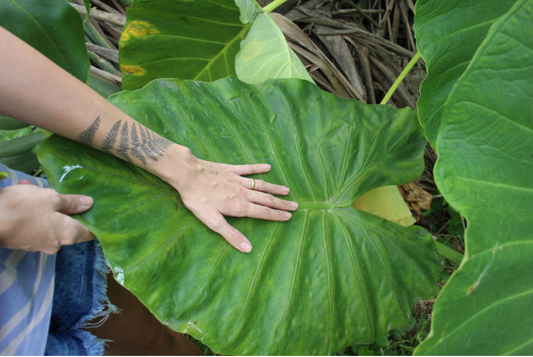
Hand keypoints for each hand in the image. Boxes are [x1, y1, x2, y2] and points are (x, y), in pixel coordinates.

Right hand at [0, 180, 94, 253]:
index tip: (94, 210)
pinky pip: (34, 225)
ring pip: (48, 223)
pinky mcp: (23, 242)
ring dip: (43, 206)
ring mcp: (38, 245)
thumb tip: (89, 204)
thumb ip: (71, 202)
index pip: (89, 233)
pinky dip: (31, 212)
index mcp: (67, 234)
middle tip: (56, 192)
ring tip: (31, 189)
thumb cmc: (23, 208)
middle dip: (63, 208)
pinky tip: (22, 195)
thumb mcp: (51, 198)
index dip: (94, 222)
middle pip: (68, 226)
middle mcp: (56, 244)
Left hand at [160, 147, 297, 252]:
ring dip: (274, 188)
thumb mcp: (212, 222)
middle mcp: (243, 193)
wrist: (188, 174)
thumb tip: (248, 249)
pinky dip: (258, 167)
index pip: (263, 213)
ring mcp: (238, 180)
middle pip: (266, 199)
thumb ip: (231, 235)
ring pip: (261, 185)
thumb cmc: (198, 200)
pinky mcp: (231, 169)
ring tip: (286, 190)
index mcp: (240, 207)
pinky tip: (268, 166)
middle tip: (295, 206)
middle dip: (281, 203)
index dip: (277, 215)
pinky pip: (248, 168)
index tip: (289, 216)